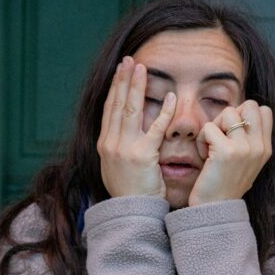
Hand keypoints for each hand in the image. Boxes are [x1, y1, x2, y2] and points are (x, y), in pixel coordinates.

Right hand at [97, 56, 176, 198]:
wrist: (131, 214)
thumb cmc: (131, 193)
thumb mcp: (118, 167)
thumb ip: (121, 147)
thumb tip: (126, 132)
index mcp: (104, 144)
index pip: (110, 109)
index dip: (115, 88)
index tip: (121, 71)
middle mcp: (110, 143)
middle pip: (117, 104)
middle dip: (123, 79)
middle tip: (130, 60)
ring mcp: (124, 148)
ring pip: (130, 110)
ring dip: (136, 86)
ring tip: (141, 68)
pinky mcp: (141, 156)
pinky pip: (154, 128)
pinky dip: (163, 111)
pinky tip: (170, 97)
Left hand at [189, 100, 272, 206]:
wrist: (215, 210)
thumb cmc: (225, 185)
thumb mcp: (247, 163)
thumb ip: (249, 141)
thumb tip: (241, 114)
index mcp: (266, 149)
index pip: (264, 110)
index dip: (244, 115)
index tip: (233, 134)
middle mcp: (259, 147)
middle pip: (249, 104)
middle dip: (230, 115)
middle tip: (222, 136)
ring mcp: (245, 148)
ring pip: (228, 112)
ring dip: (214, 126)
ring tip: (211, 147)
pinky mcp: (226, 151)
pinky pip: (209, 127)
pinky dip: (201, 140)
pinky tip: (204, 157)